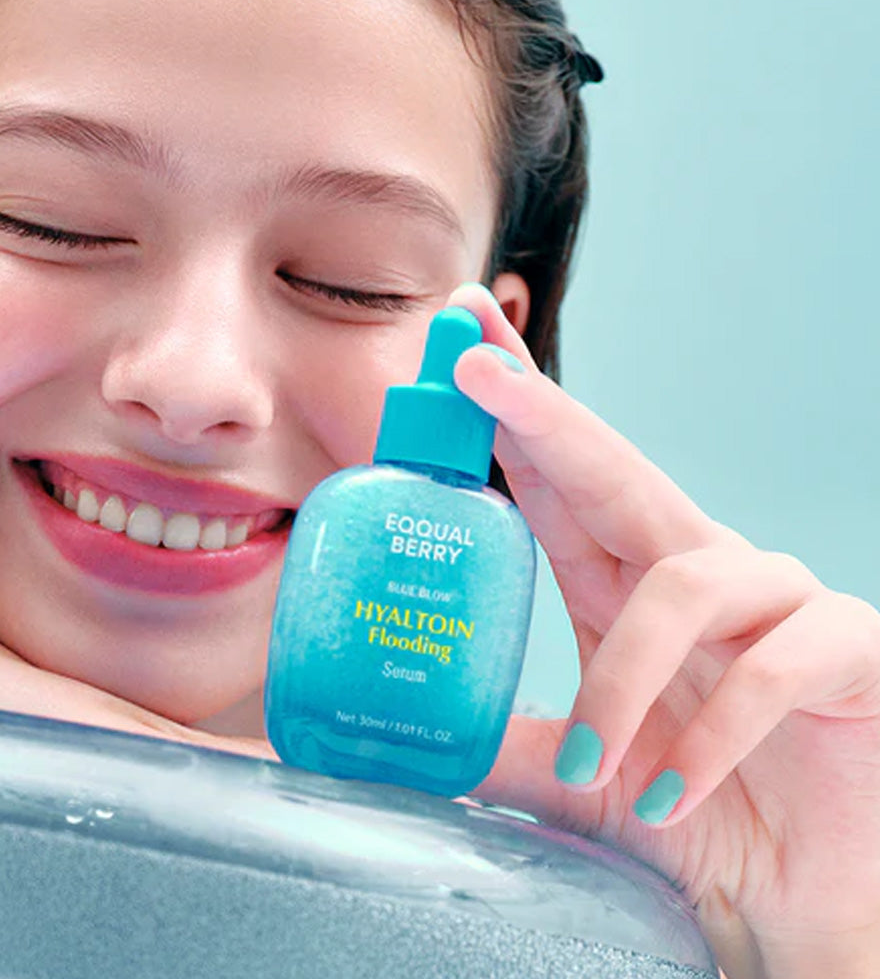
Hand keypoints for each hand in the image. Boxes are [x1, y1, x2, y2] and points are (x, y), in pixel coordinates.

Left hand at [443, 284, 879, 977]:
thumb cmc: (692, 819)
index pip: (556, 478)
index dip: (512, 408)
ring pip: (684, 583)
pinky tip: (669, 794)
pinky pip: (772, 666)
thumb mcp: (578, 780)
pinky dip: (709, 735)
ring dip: (625, 680)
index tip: (459, 343)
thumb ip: (506, 747)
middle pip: (614, 470)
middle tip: (473, 367)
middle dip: (541, 413)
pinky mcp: (848, 649)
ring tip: (594, 768)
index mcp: (622, 582)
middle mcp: (695, 569)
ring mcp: (775, 601)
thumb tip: (407, 738)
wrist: (796, 900)